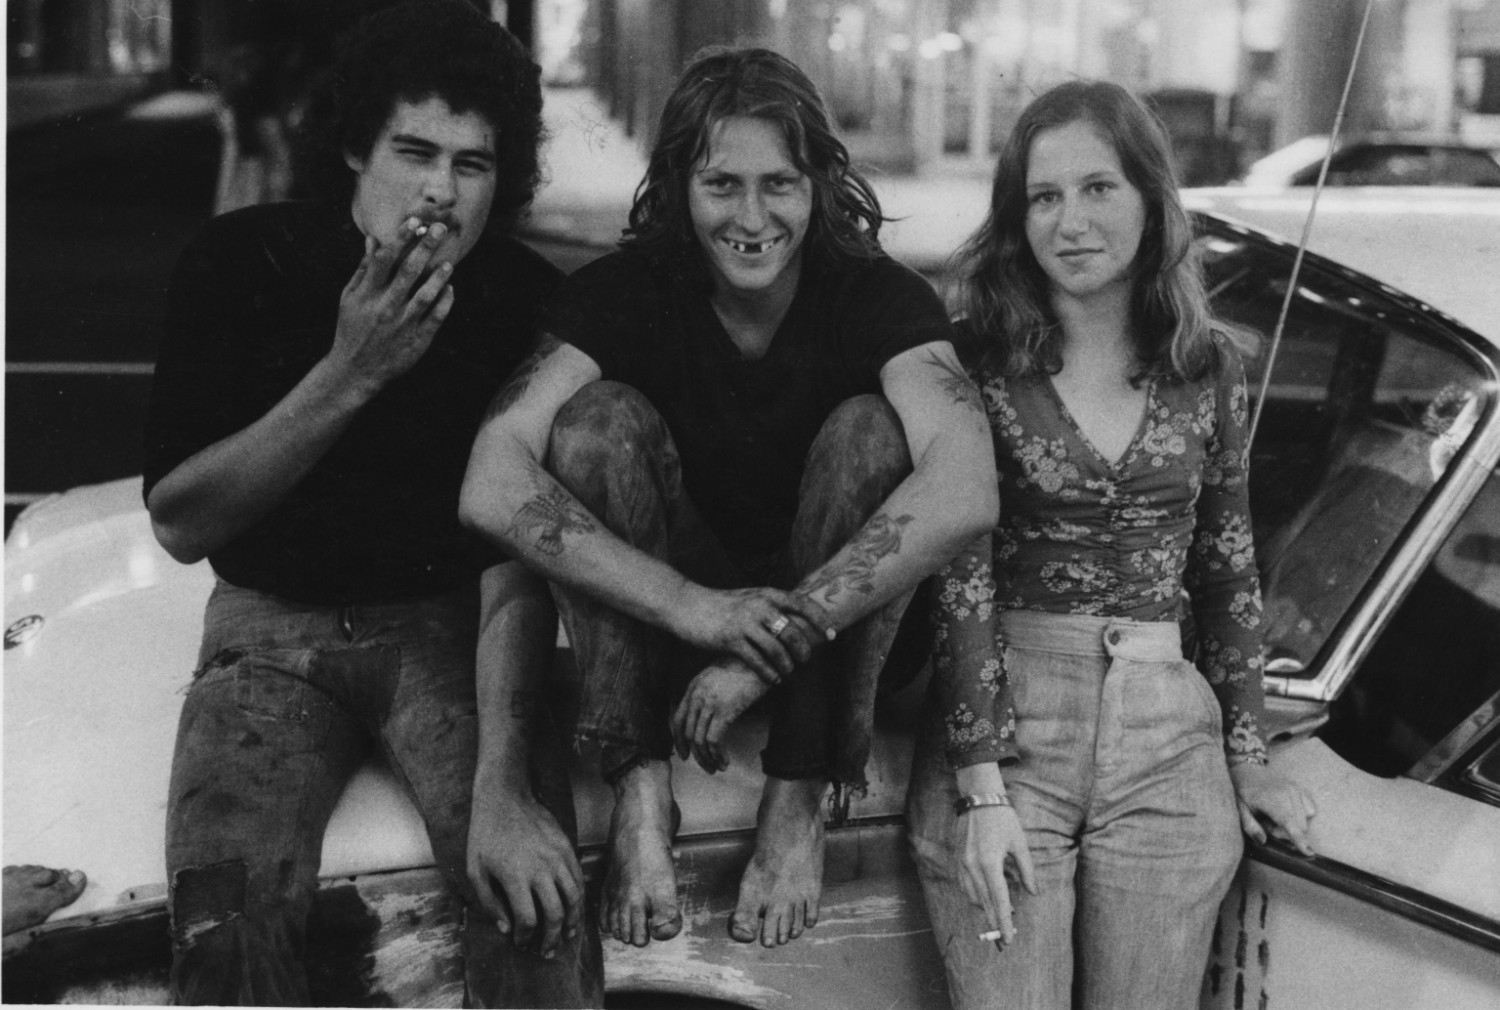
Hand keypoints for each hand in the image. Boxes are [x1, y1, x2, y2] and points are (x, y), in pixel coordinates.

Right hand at [329, 217, 455, 393]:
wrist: (355, 370)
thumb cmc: (351, 328)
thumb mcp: (349, 298)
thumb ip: (363, 270)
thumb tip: (373, 240)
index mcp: (366, 293)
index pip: (385, 258)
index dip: (400, 238)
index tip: (414, 222)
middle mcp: (385, 306)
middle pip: (409, 270)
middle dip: (425, 247)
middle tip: (440, 228)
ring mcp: (402, 323)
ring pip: (426, 294)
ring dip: (439, 276)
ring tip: (448, 263)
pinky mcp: (416, 340)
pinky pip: (435, 317)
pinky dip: (444, 302)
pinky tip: (450, 289)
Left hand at [467, 785, 582, 958]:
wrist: (506, 798)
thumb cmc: (485, 835)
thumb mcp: (475, 870)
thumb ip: (489, 903)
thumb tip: (506, 929)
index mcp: (515, 877)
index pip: (528, 919)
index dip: (525, 937)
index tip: (521, 943)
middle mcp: (540, 869)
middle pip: (555, 914)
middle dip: (551, 939)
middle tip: (547, 951)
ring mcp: (557, 858)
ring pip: (574, 899)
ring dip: (571, 922)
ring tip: (566, 937)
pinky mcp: (567, 848)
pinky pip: (578, 879)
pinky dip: (578, 899)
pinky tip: (572, 910)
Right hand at [667, 585, 833, 684]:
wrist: (687, 605)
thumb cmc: (721, 604)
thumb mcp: (749, 597)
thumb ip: (770, 606)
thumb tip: (796, 619)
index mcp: (767, 594)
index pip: (803, 605)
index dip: (820, 620)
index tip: (831, 635)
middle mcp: (759, 606)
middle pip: (793, 633)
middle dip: (804, 651)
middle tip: (805, 661)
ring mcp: (745, 623)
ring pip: (778, 651)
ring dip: (787, 666)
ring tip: (788, 673)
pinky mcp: (730, 640)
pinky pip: (758, 662)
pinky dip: (769, 674)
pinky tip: (773, 680)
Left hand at [671, 658, 770, 771]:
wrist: (764, 656)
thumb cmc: (747, 665)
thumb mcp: (721, 674)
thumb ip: (710, 690)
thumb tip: (709, 714)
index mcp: (694, 685)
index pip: (678, 718)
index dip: (679, 739)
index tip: (685, 753)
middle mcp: (697, 694)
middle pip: (687, 732)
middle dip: (694, 754)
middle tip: (705, 767)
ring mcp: (710, 702)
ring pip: (699, 740)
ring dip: (707, 759)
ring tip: (716, 768)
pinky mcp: (725, 710)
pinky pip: (714, 740)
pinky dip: (718, 755)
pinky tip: (725, 761)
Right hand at [958, 803, 1036, 952]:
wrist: (978, 799)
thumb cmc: (1002, 819)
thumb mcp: (1019, 844)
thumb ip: (1026, 870)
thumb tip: (1033, 892)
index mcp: (990, 863)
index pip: (999, 900)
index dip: (1005, 921)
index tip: (1009, 938)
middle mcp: (973, 867)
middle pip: (984, 904)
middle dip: (994, 923)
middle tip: (1003, 939)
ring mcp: (962, 864)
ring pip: (973, 897)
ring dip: (986, 909)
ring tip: (1000, 915)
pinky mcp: (957, 860)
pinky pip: (965, 887)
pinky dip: (975, 897)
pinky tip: (985, 899)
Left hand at [1229, 761, 1316, 855]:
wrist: (1249, 771)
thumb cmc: (1243, 793)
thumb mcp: (1240, 810)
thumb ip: (1250, 827)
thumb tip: (1263, 841)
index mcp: (1269, 799)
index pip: (1288, 822)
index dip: (1299, 839)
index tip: (1308, 853)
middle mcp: (1286, 793)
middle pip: (1299, 826)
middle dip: (1288, 833)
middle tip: (1269, 825)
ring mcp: (1295, 790)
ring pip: (1305, 820)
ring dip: (1294, 825)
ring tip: (1276, 816)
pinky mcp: (1301, 789)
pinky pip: (1310, 810)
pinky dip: (1302, 815)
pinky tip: (1288, 810)